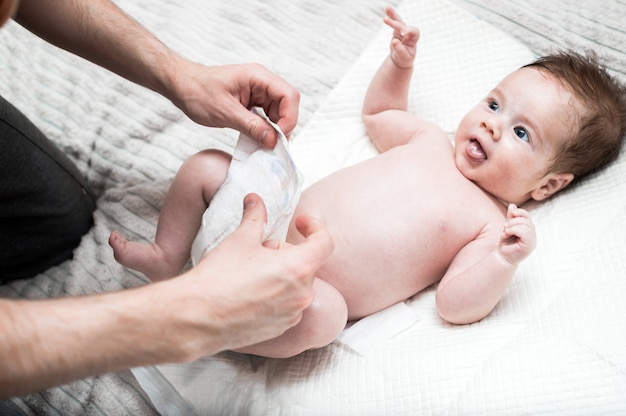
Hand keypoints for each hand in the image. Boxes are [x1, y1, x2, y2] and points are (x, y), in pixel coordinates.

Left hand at [169, 62, 300, 147]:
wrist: (181, 87)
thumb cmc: (198, 92)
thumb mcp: (225, 112)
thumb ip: (251, 126)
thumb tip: (273, 141)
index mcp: (258, 77)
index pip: (289, 96)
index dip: (289, 118)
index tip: (278, 137)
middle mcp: (262, 82)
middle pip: (287, 105)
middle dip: (283, 126)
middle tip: (273, 145)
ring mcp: (258, 92)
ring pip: (278, 113)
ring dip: (274, 129)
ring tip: (263, 144)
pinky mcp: (252, 102)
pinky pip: (266, 117)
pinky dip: (264, 129)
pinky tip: (257, 139)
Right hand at [169, 193, 333, 356]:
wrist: (197, 317)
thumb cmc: (220, 277)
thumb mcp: (240, 239)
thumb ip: (255, 217)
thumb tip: (255, 200)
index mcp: (299, 268)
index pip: (325, 242)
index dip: (315, 226)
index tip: (300, 222)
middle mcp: (303, 294)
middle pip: (306, 262)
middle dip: (285, 252)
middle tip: (257, 251)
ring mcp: (293, 314)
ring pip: (296, 284)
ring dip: (281, 274)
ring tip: (250, 274)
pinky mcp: (281, 328)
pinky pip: (287, 304)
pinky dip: (275, 294)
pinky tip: (248, 293)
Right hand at [383, 7, 419, 68]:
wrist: (401, 59)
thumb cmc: (404, 59)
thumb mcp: (403, 57)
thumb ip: (400, 49)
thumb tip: (394, 41)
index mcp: (414, 38)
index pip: (413, 31)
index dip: (408, 31)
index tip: (403, 34)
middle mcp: (409, 32)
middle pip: (404, 25)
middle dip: (395, 23)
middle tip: (385, 20)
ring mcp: (403, 30)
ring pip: (399, 21)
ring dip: (393, 15)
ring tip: (387, 8)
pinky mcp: (397, 30)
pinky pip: (394, 22)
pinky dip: (390, 16)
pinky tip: (386, 10)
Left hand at [498, 204, 535, 264]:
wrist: (502, 257)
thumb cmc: (506, 244)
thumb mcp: (507, 228)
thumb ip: (511, 217)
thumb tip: (512, 205)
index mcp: (529, 230)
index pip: (527, 216)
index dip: (519, 212)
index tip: (511, 214)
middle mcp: (532, 235)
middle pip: (526, 220)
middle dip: (513, 221)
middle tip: (504, 227)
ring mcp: (532, 241)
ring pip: (525, 225)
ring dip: (511, 226)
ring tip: (505, 232)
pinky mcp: (528, 246)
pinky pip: (524, 232)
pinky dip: (513, 230)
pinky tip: (506, 234)